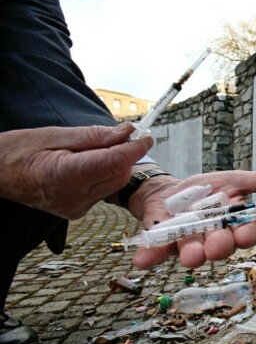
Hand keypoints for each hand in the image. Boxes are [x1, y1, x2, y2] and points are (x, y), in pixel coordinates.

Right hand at [0, 123, 152, 218]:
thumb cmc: (19, 151)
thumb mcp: (56, 135)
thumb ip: (96, 136)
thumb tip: (128, 132)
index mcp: (67, 176)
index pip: (116, 162)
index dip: (135, 148)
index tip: (146, 136)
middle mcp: (75, 198)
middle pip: (120, 174)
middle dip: (124, 154)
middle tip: (118, 136)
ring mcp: (76, 209)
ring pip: (115, 183)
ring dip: (115, 165)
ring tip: (92, 151)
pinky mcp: (78, 212)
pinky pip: (103, 191)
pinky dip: (104, 176)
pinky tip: (86, 166)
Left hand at [128, 169, 255, 268]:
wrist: (169, 191)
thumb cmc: (207, 191)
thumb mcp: (233, 180)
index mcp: (232, 225)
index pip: (245, 233)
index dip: (247, 235)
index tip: (248, 234)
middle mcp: (212, 238)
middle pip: (220, 245)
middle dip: (219, 247)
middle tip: (216, 247)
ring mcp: (186, 241)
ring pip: (192, 252)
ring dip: (191, 255)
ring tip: (190, 256)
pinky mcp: (162, 242)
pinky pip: (157, 251)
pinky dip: (150, 256)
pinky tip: (142, 260)